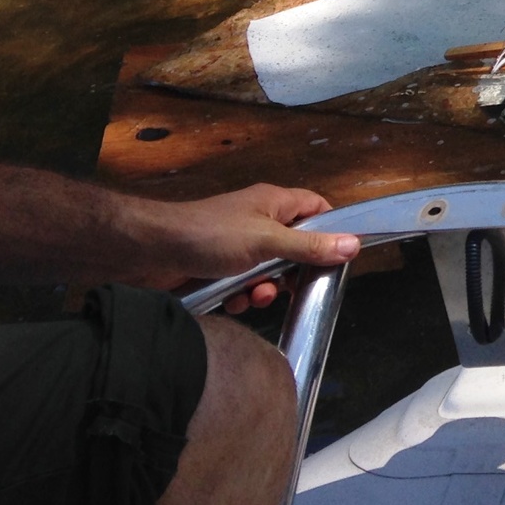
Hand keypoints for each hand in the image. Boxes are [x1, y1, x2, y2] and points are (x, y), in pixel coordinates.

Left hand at [130, 184, 361, 311]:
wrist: (150, 253)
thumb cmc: (210, 235)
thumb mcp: (267, 241)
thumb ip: (310, 246)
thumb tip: (354, 244)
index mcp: (274, 203)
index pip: (317, 208)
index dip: (330, 229)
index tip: (337, 255)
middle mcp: (259, 222)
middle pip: (296, 248)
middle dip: (293, 272)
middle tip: (289, 287)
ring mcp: (239, 246)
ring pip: (270, 272)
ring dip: (265, 289)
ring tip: (253, 295)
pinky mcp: (220, 269)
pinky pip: (245, 286)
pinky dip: (242, 296)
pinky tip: (232, 301)